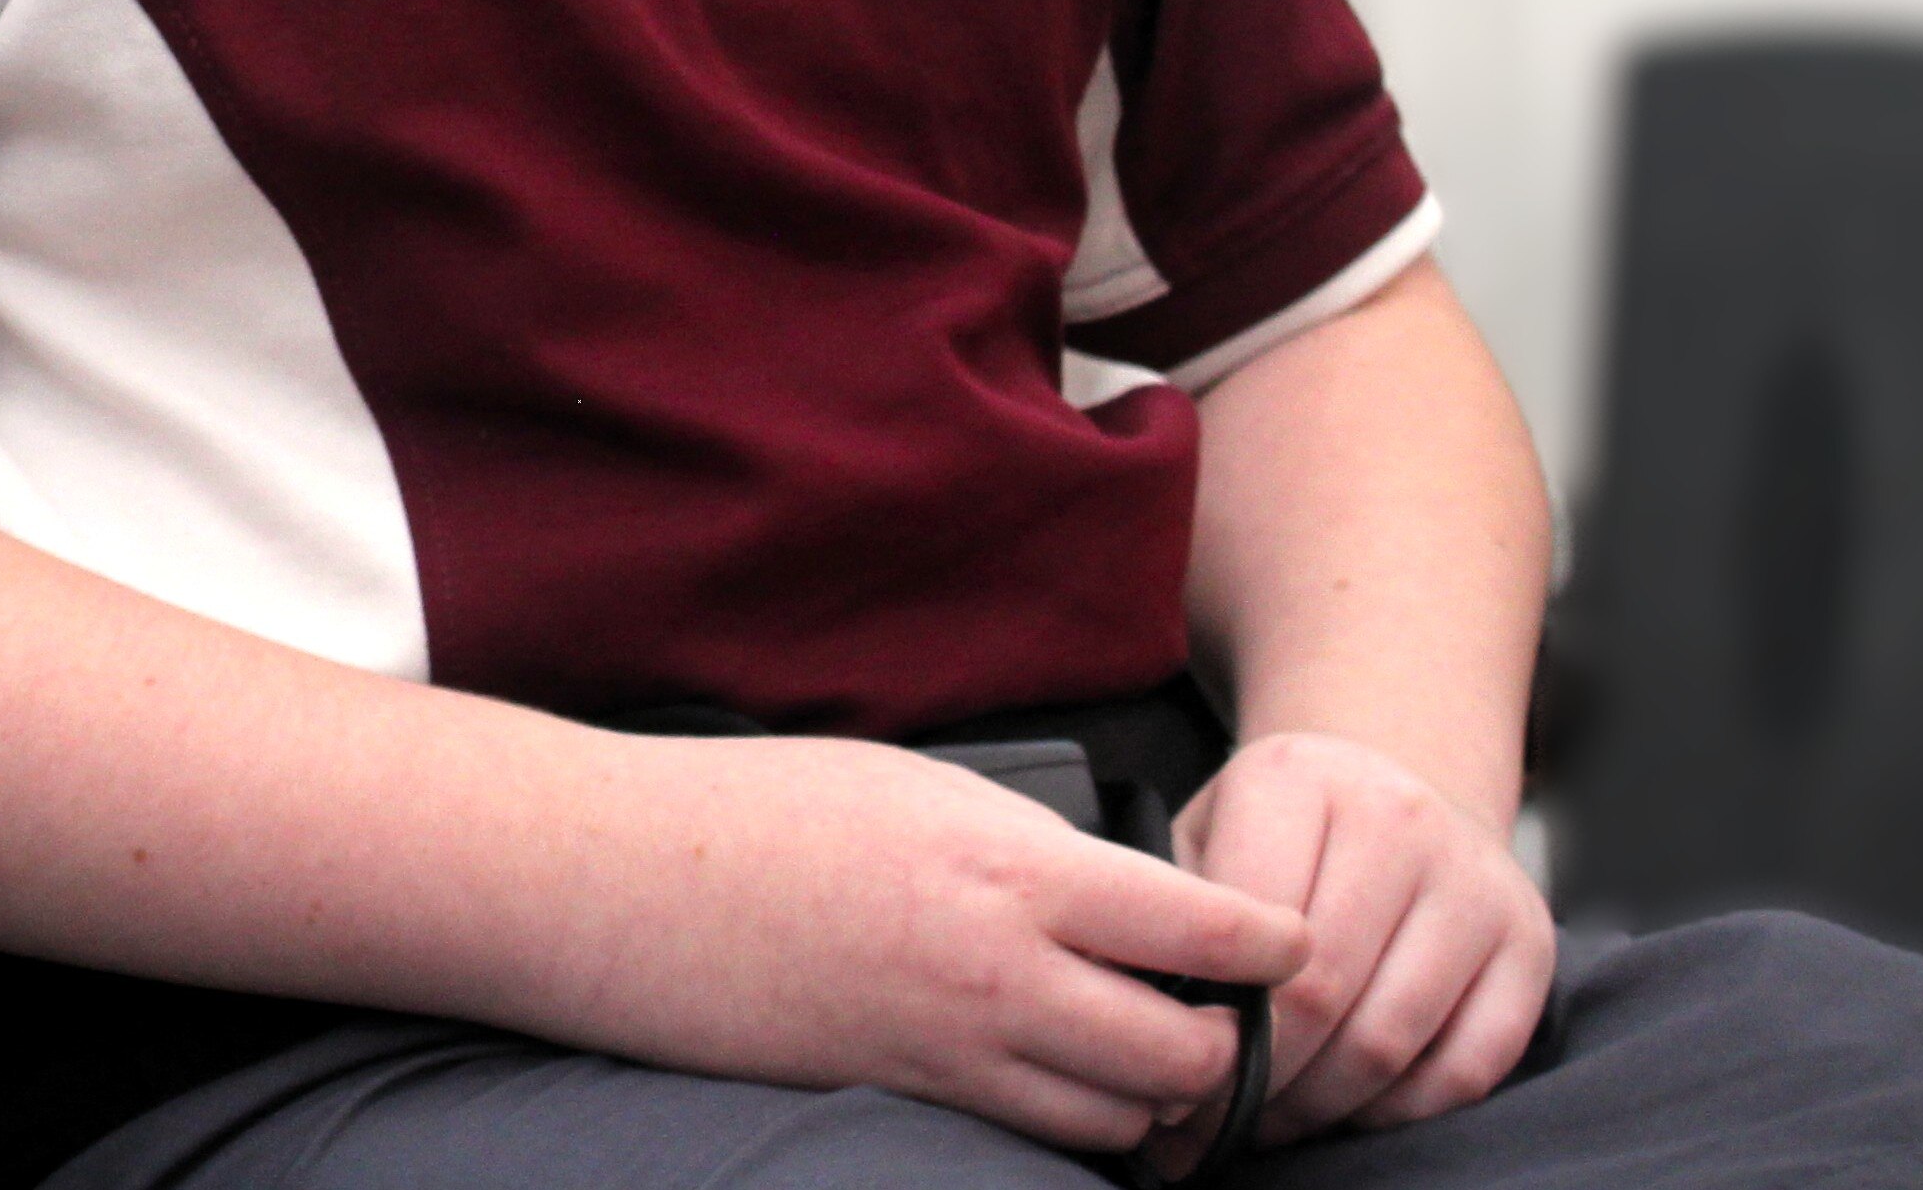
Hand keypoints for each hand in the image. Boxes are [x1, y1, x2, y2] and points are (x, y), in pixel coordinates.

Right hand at [561, 736, 1309, 1158]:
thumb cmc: (760, 808)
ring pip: (1123, 1120)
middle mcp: (997, 971)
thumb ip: (1028, 846)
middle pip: (1186, 1055)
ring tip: (1154, 1057)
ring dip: (1158, 1099)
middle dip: (1226, 1046)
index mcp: (1008, 868)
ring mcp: (951, 1049)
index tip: (1294, 942)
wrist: (628, 880)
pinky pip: (1037, 1137)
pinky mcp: (906, 1095)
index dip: (1271, 943)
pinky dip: (1080, 1123)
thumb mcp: (917, 785)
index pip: (1200, 928)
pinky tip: (1068, 1082)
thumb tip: (1114, 890)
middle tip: (1225, 1014)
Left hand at [1172, 731, 1555, 1142]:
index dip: (1212, 1021)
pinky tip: (1352, 1109)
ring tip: (1273, 1124)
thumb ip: (1181, 912)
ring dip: (1324, 1105)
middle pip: (1321, 994)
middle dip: (1262, 1079)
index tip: (1179, 1071)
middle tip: (1217, 1123)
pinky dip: (1403, 1110)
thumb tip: (1150, 1027)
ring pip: (1391, 1039)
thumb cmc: (1278, 831)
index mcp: (1296, 778)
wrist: (1397, 784)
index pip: (1250, 928)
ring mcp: (1475, 881)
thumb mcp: (1210, 830)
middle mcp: (1398, 818)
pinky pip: (1467, 1067)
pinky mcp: (1530, 943)